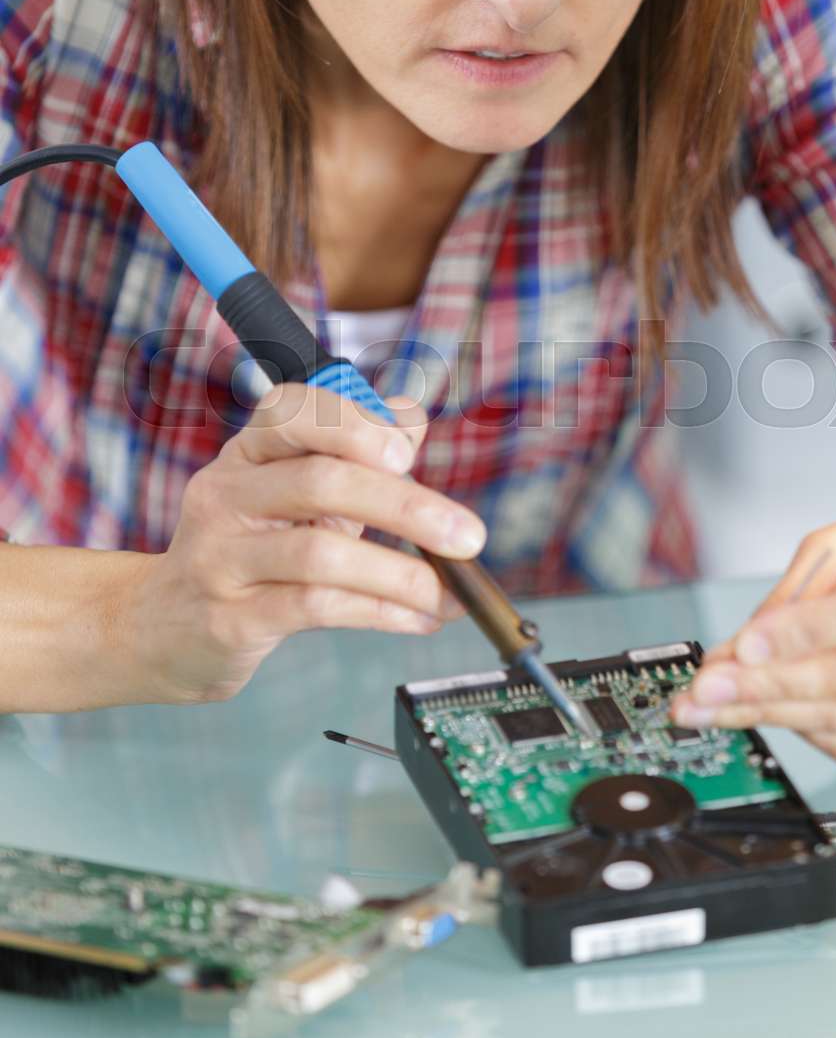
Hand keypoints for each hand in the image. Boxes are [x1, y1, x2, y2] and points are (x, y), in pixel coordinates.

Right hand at [118, 382, 484, 704]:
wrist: (165, 628)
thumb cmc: (252, 549)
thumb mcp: (297, 491)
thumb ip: (354, 452)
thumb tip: (409, 418)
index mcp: (248, 451)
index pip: (291, 409)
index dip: (354, 424)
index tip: (407, 454)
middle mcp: (226, 494)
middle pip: (320, 480)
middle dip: (406, 506)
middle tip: (467, 535)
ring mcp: (220, 557)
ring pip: (319, 552)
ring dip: (401, 573)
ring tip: (448, 594)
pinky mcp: (229, 617)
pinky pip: (314, 608)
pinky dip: (379, 611)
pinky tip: (417, 618)